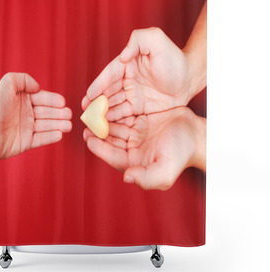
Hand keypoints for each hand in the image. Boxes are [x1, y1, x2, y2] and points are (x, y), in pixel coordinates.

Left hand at [0, 73, 71, 158]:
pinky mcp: (26, 142)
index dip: (54, 100)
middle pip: (48, 113)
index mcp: (24, 100)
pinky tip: (60, 135)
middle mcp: (27, 114)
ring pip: (47, 126)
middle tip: (69, 115)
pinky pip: (41, 139)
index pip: (43, 99)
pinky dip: (51, 137)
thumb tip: (38, 87)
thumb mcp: (8, 83)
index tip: (63, 102)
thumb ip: (24, 79)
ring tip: (68, 126)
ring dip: (59, 125)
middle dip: (60, 114)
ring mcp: (27, 128)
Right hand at [82, 28, 190, 120]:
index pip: (109, 75)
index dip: (98, 86)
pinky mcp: (139, 108)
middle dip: (96, 102)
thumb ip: (138, 40)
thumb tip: (122, 56)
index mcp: (127, 64)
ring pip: (113, 104)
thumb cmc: (174, 58)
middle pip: (107, 92)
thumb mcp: (156, 40)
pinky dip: (114, 119)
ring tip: (93, 122)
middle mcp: (127, 80)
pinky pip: (124, 114)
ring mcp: (133, 95)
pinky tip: (106, 125)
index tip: (88, 96)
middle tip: (85, 112)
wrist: (190, 78)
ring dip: (102, 113)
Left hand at [83, 107, 205, 190]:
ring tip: (93, 111)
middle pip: (110, 139)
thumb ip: (147, 178)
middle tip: (86, 120)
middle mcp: (132, 147)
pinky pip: (124, 114)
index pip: (112, 155)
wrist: (196, 135)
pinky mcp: (140, 119)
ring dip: (104, 119)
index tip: (87, 138)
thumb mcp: (166, 169)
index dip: (99, 147)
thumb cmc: (182, 153)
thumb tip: (127, 177)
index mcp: (134, 161)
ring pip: (115, 126)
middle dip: (97, 131)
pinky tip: (107, 104)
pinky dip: (115, 110)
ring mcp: (136, 132)